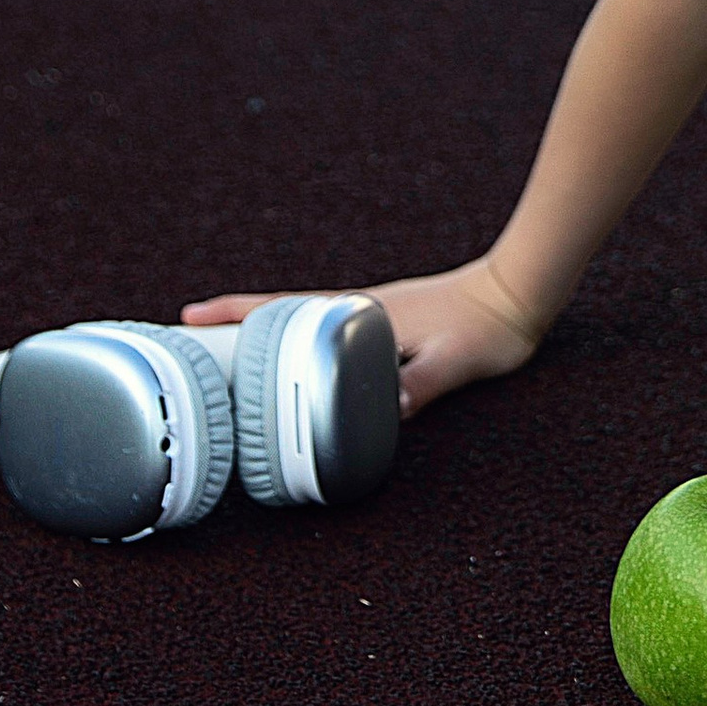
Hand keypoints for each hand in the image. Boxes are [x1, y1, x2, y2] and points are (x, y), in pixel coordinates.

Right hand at [183, 257, 542, 420]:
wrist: (520, 293)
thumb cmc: (487, 326)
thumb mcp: (455, 362)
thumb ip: (422, 384)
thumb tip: (388, 411)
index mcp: (361, 316)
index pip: (284, 310)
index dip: (235, 314)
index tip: (189, 318)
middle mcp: (358, 310)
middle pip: (280, 315)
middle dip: (233, 326)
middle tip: (187, 342)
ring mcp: (371, 315)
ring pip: (302, 323)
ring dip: (265, 335)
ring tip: (227, 357)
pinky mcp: (387, 324)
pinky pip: (328, 334)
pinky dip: (302, 343)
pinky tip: (300, 364)